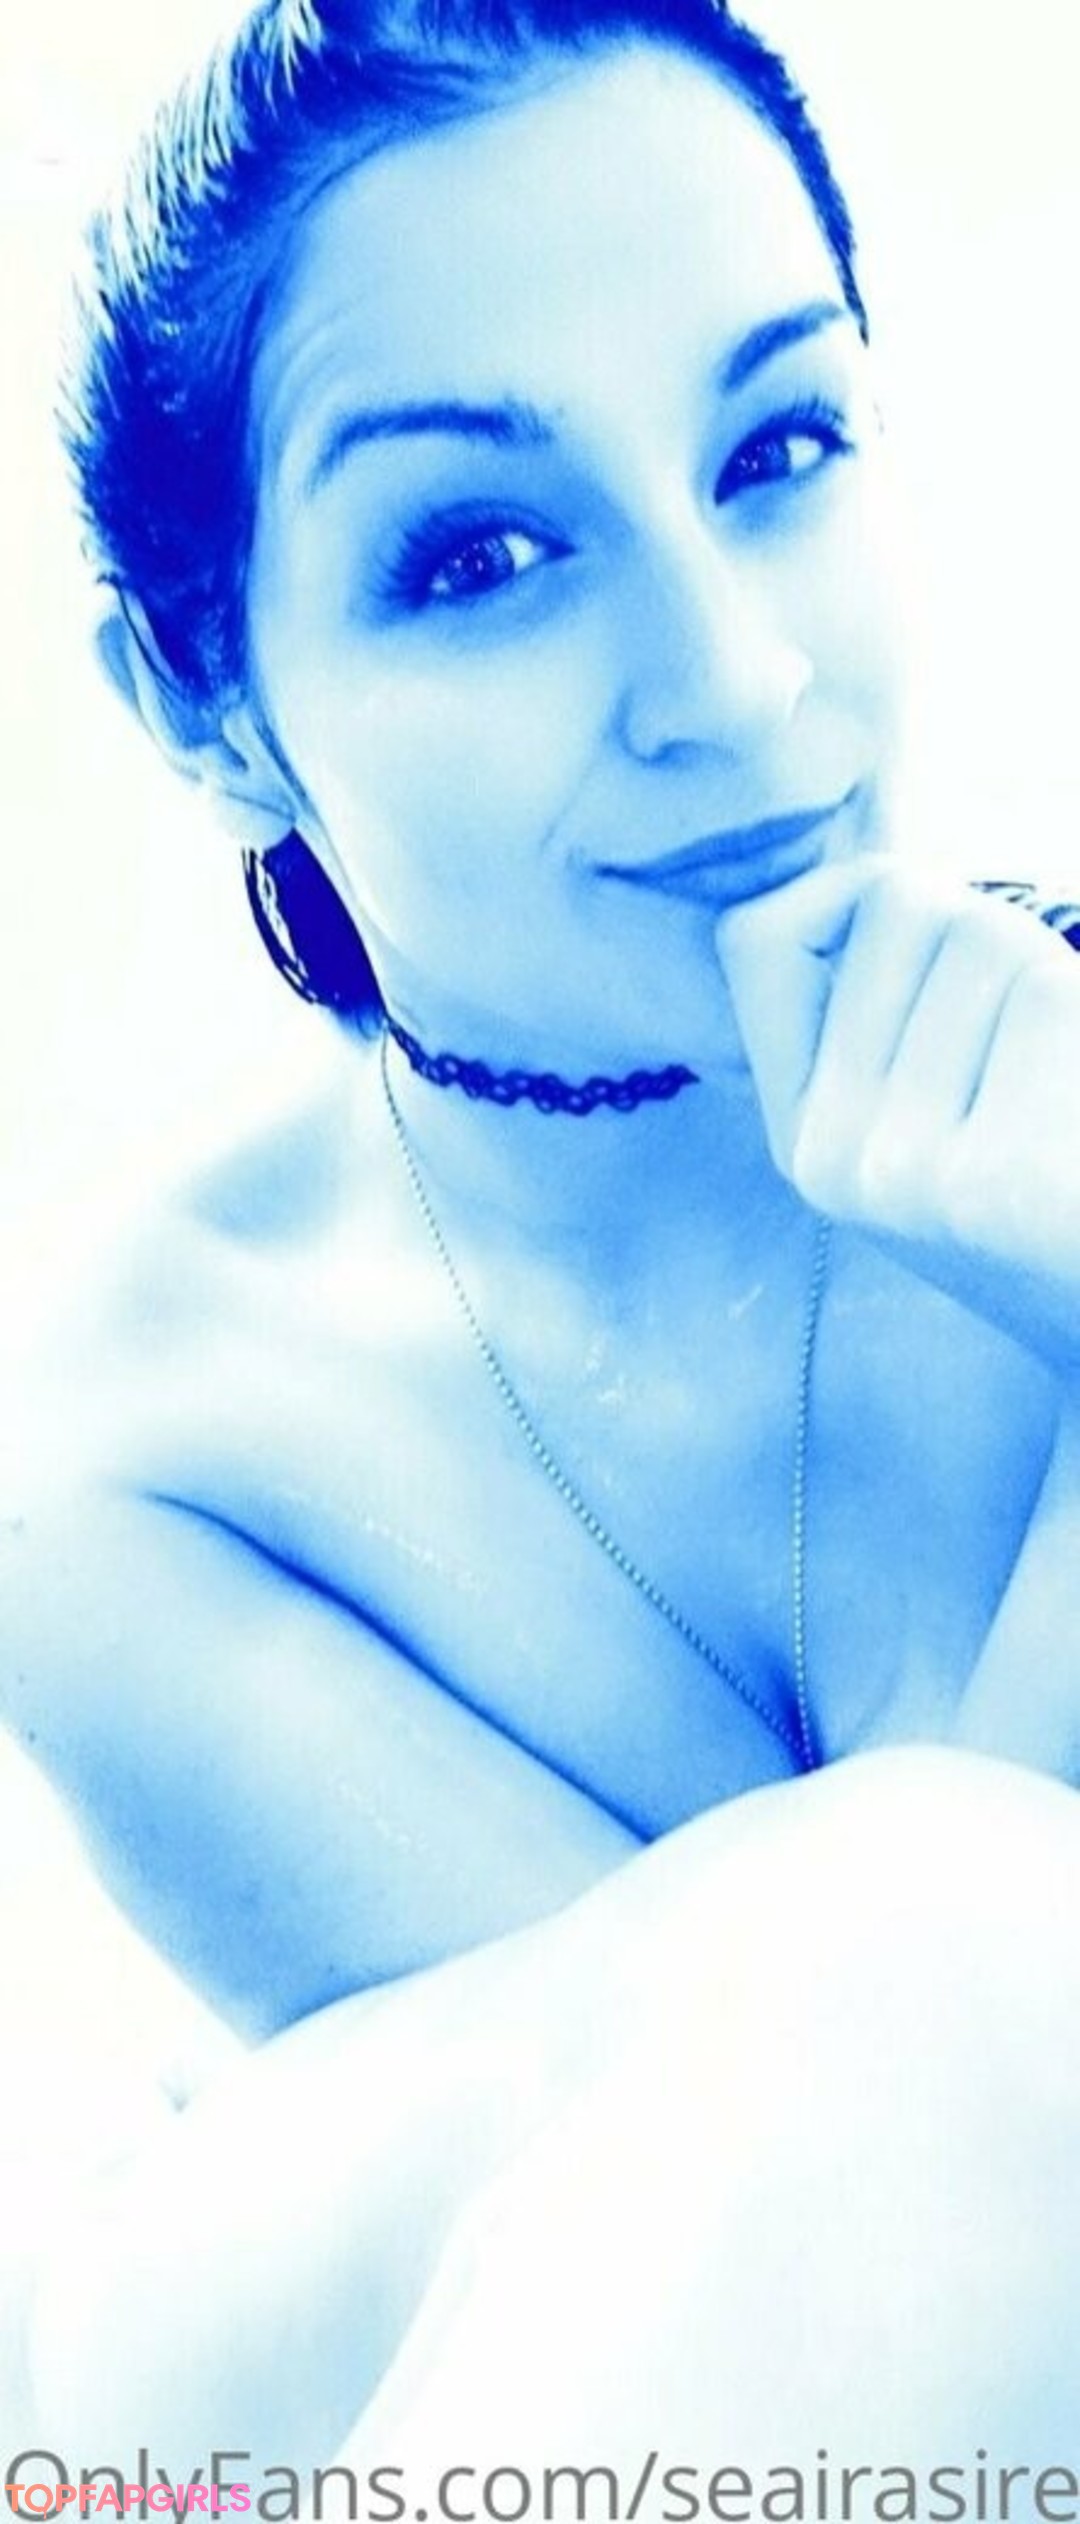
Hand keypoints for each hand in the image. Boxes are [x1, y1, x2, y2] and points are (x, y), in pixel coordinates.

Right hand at [715, 855, 1079, 1369]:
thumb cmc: (1055, 1184)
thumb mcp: (935, 1111)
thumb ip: (880, 1008)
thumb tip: (869, 863)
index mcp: (802, 1135)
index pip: (758, 935)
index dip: (844, 900)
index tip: (925, 950)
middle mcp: (827, 1155)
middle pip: (901, 905)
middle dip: (991, 932)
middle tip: (1037, 1047)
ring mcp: (896, 1176)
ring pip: (984, 939)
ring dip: (1055, 979)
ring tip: (1064, 1086)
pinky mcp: (987, 1185)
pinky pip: (1046, 1003)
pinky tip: (1079, 1122)